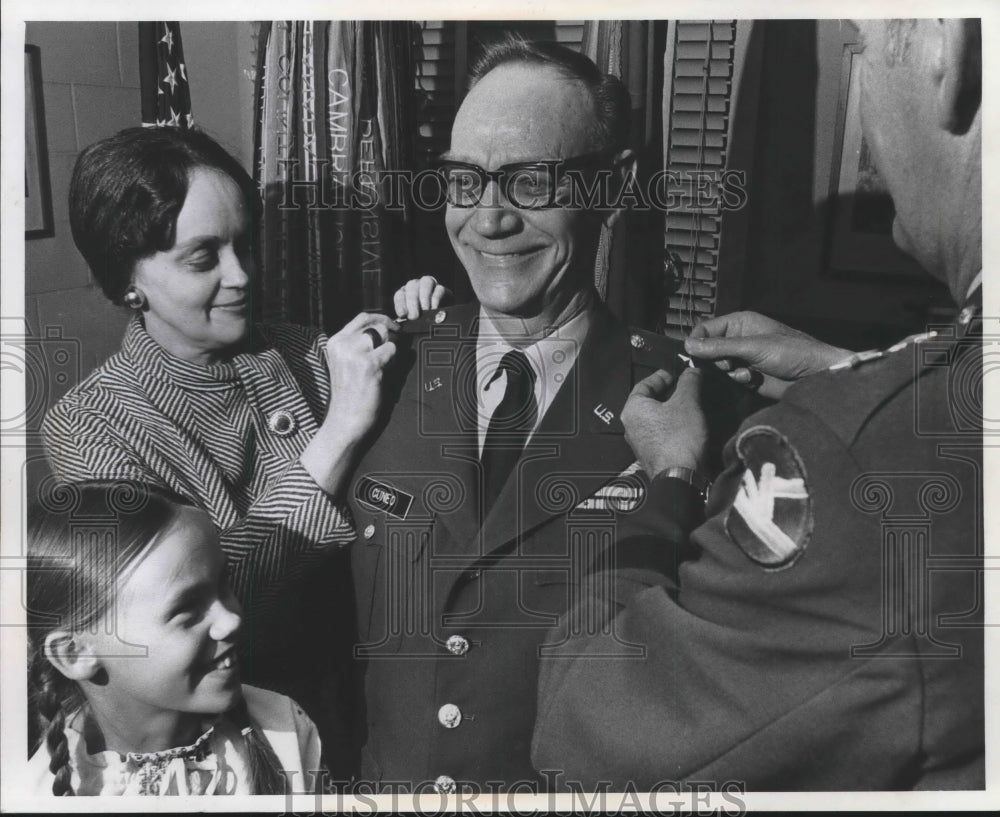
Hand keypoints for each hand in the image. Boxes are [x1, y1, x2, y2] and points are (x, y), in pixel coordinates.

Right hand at [301, 312, 397, 493]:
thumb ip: (360, 344)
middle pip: (377, 324)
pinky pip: (392, 351)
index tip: (394, 326)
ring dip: (391, 350)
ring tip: (383, 368)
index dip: (382, 318)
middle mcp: (342, 344)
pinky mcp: (368, 364)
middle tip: (393, 351)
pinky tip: (382, 376)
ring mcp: (354, 353)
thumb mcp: (348, 362)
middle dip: (390, 336)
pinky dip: (393, 362)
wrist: (345, 421)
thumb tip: (389, 329)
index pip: (362, 317)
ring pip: (386, 336)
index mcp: (335, 342)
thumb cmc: (351, 395)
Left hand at [393, 275, 449, 318]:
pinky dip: (436, 298)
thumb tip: (404, 323)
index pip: (400, 295)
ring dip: (424, 296)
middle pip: (412, 286)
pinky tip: (434, 308)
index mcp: (406, 294)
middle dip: (412, 302)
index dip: (400, 304)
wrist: (442, 319)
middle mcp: (417, 286)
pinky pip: (439, 289)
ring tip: (425, 310)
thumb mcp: (414, 321)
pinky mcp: (442, 289)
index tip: (402, 314)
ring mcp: (430, 285)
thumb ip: (408, 319)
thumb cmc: (424, 320)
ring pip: (426, 282)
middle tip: (414, 316)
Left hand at [621, 368, 707, 477]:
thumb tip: (691, 371)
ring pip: (654, 419)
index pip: (644, 384)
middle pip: (649, 402)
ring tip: (688, 407)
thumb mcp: (687, 402)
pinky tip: (686, 427)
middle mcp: (631, 426)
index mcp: (632, 409)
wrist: (680, 476)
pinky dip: (671, 427)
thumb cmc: (679, 436)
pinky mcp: (650, 456)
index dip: (661, 376)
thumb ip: (688, 382)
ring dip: (670, 412)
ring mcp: (639, 443)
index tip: (675, 375)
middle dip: (667, 394)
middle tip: (685, 389)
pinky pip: (659, 435)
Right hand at [685, 311, 849, 399]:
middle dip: (714, 359)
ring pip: (718, 366)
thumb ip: (719, 346)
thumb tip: (688, 345)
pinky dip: (737, 380)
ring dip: (727, 371)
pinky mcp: (748, 376)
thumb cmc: (791, 352)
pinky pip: (730, 378)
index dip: (698, 341)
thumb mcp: (753, 346)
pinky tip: (751, 380)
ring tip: (743, 372)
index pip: (706, 329)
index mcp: (740, 323)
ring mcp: (744, 358)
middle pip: (709, 349)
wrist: (815, 376)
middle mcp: (740, 339)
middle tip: (727, 364)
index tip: (693, 354)